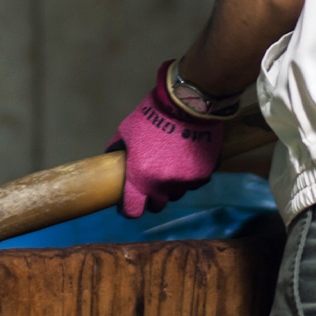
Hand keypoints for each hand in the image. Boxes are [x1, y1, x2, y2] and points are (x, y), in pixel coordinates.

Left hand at [107, 60, 223, 217]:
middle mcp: (162, 184)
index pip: (133, 210)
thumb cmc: (151, 116)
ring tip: (169, 169)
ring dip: (171, 187)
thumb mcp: (126, 130)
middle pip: (157, 205)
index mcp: (139, 176)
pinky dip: (190, 177)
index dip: (129, 210)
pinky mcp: (204, 174)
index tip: (129, 204)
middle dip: (152, 197)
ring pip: (177, 194)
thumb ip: (117, 148)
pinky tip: (186, 163)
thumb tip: (111, 157)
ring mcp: (185, 181)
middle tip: (150, 183)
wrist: (187, 105)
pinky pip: (194, 183)